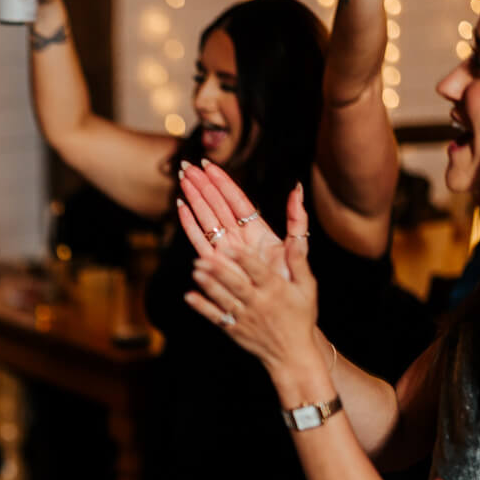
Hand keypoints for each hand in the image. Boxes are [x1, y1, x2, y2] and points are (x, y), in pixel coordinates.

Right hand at [175, 160, 291, 281]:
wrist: (279, 314)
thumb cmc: (290, 285)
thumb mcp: (297, 249)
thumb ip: (297, 220)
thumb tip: (297, 188)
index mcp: (257, 231)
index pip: (236, 200)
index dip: (223, 182)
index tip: (209, 165)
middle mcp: (238, 237)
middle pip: (217, 205)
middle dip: (202, 185)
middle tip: (187, 166)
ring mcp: (224, 250)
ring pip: (206, 218)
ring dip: (194, 199)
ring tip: (182, 180)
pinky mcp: (213, 265)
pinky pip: (199, 240)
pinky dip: (189, 224)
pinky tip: (182, 207)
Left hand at [184, 196, 321, 378]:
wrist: (292, 354)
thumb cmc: (300, 316)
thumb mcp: (307, 288)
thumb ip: (298, 262)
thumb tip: (296, 238)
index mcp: (276, 290)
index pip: (258, 271)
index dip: (243, 259)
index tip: (228, 247)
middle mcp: (259, 303)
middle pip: (236, 285)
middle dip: (218, 271)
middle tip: (201, 258)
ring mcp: (245, 318)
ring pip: (224, 299)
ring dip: (208, 286)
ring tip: (195, 271)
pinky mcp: (234, 330)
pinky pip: (216, 318)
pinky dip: (202, 308)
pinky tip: (189, 297)